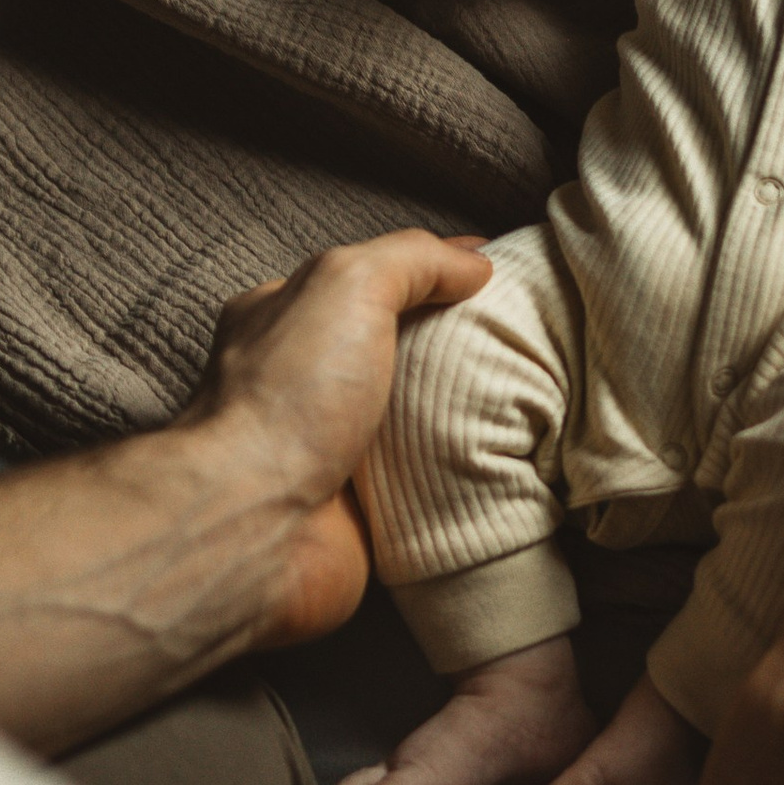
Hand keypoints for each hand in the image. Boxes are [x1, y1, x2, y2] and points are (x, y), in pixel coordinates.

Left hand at [179, 230, 491, 647]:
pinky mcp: (361, 509)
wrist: (255, 524)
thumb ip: (413, 260)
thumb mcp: (348, 284)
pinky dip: (460, 477)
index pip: (373, 281)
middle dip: (460, 349)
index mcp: (287, 318)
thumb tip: (474, 265)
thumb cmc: (285, 398)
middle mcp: (305, 383)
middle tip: (524, 346)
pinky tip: (503, 463)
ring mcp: (332, 448)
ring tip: (529, 404)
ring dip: (466, 417)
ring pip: (419, 419)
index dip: (436, 274)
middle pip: (402, 351)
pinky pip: (426, 485)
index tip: (501, 280)